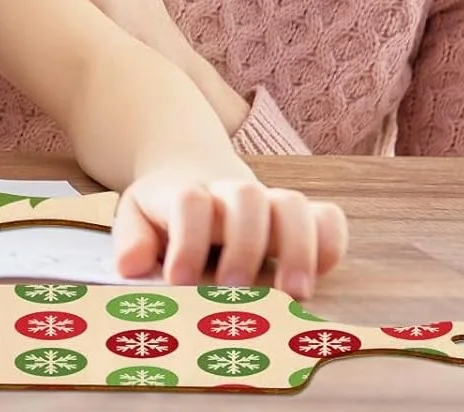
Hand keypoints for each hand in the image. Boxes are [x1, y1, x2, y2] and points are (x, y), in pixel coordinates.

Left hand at [114, 172, 347, 300]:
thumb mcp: (135, 216)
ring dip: (297, 247)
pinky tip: (322, 273)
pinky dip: (331, 241)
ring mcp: (269, 204)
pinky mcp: (298, 219)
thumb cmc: (163, 210)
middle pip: (246, 197)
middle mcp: (231, 195)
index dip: (186, 240)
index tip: (178, 281)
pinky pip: (328, 217)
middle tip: (235, 289)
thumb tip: (132, 266)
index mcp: (186, 194)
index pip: (190, 202)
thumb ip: (132, 238)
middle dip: (244, 244)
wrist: (191, 170)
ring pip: (292, 204)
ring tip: (293, 293)